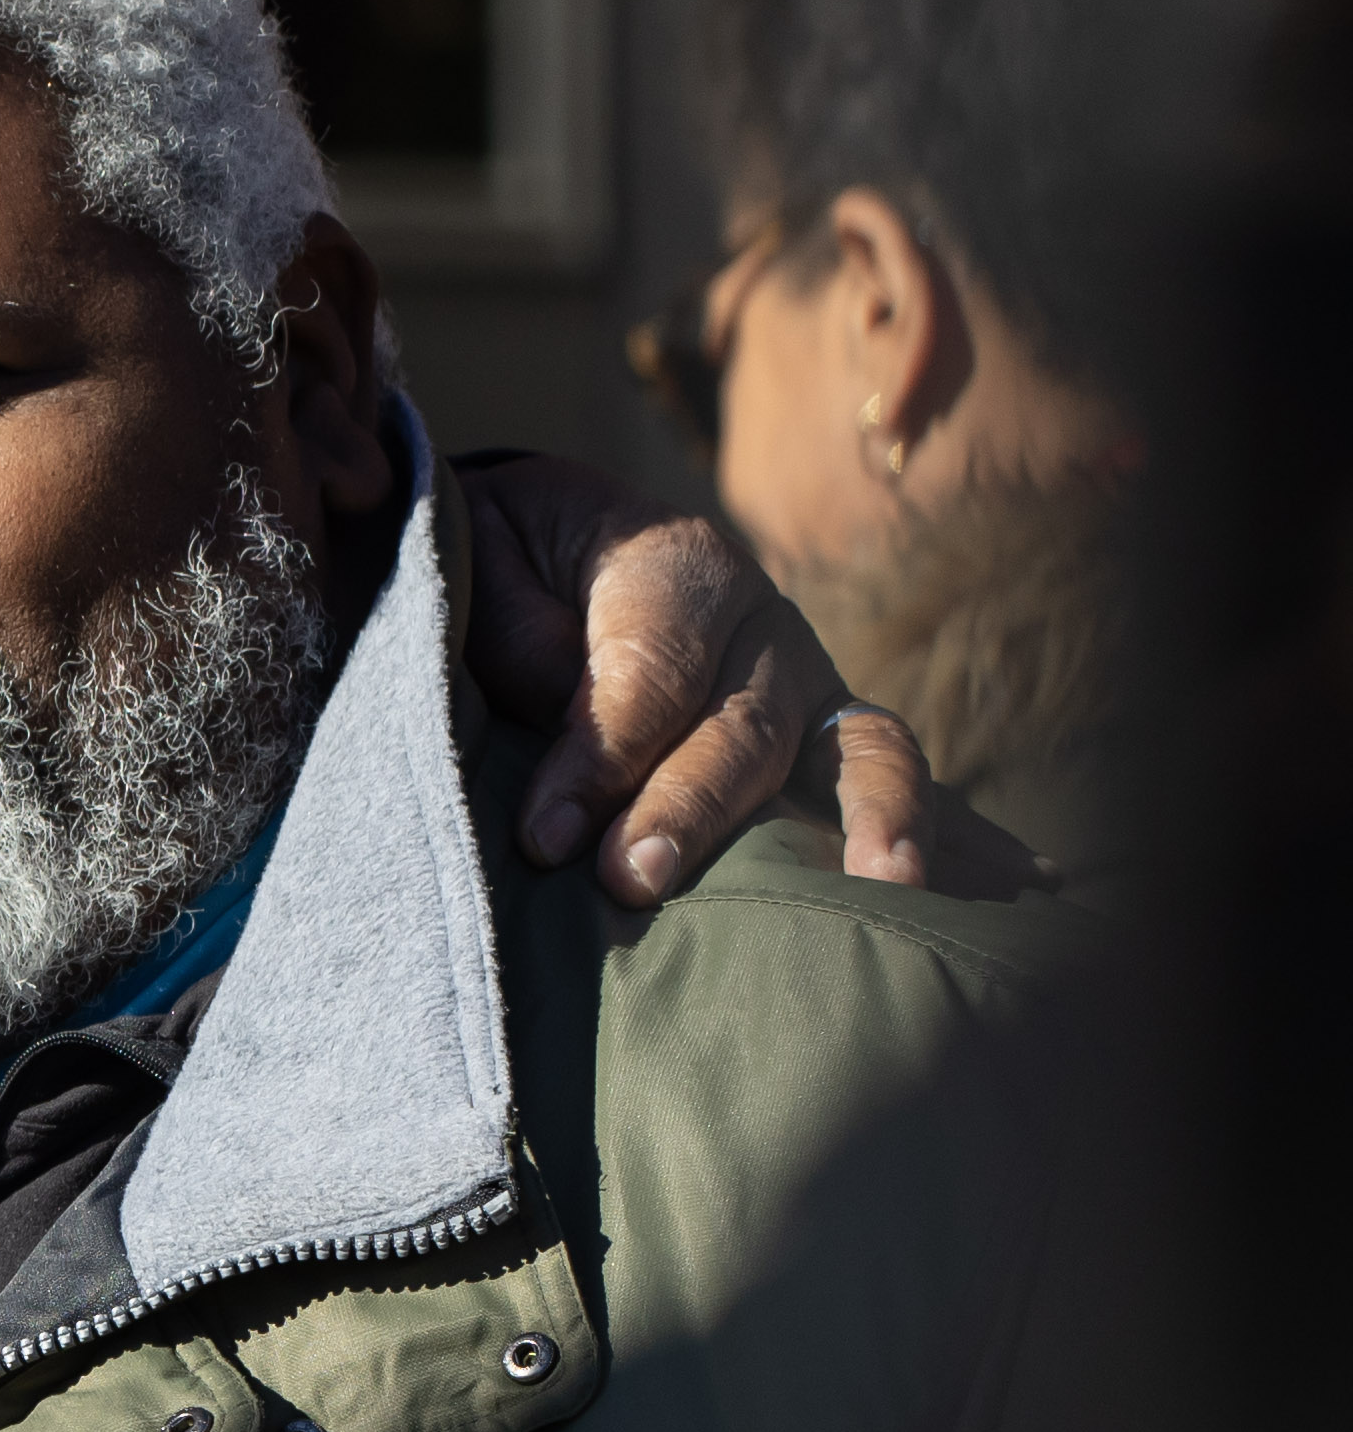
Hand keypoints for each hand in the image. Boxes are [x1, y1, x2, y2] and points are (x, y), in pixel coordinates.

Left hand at [469, 459, 968, 897]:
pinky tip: (948, 884)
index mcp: (673, 563)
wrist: (539, 545)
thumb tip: (574, 747)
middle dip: (689, 810)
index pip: (654, 668)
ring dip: (865, 820)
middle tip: (632, 881)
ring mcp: (806, 680)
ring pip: (849, 750)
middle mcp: (758, 622)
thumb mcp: (483, 571)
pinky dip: (916, 826)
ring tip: (875, 886)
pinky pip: (882, 776)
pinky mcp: (824, 736)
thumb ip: (517, 640)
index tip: (543, 839)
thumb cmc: (498, 567)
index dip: (602, 756)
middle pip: (743, 726)